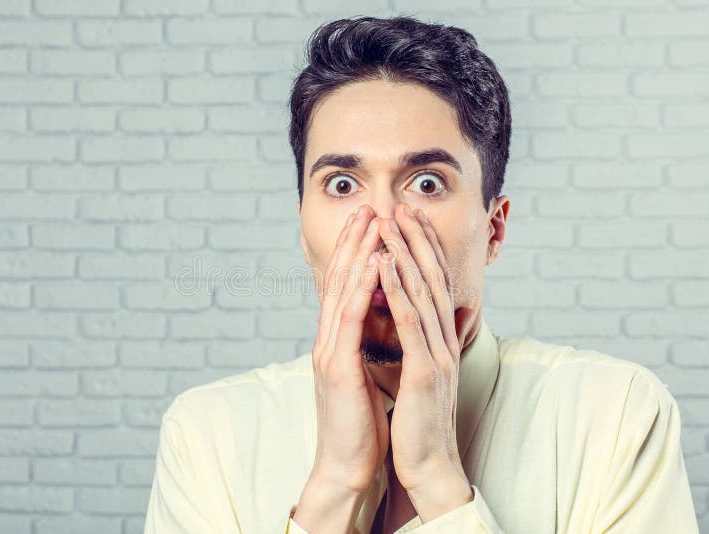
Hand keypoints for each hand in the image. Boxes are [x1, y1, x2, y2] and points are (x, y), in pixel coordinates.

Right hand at [309, 204, 388, 495]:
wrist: (347, 465)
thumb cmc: (360, 423)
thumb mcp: (366, 375)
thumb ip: (367, 347)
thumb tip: (380, 325)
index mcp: (336, 342)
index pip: (346, 288)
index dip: (357, 253)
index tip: (371, 224)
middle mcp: (328, 339)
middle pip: (340, 279)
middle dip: (354, 241)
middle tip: (368, 207)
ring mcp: (328, 350)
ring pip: (343, 290)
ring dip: (358, 252)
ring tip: (371, 221)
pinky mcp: (337, 366)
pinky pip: (350, 318)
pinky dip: (362, 286)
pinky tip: (373, 262)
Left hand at [376, 204, 476, 494]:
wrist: (428, 466)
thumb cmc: (418, 422)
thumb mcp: (418, 375)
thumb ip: (414, 345)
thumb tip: (404, 320)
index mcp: (440, 342)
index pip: (432, 286)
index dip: (422, 250)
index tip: (408, 220)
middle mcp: (444, 341)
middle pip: (431, 279)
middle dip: (416, 240)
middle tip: (403, 206)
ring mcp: (438, 355)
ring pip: (421, 293)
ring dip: (405, 254)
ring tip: (392, 223)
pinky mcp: (426, 372)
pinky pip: (410, 323)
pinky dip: (397, 290)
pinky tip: (385, 265)